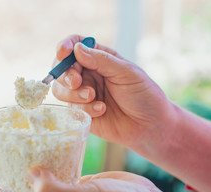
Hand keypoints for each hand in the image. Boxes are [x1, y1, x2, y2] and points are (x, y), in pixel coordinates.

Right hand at [52, 35, 174, 149]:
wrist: (150, 125)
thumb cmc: (143, 95)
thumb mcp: (126, 72)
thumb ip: (101, 60)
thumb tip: (76, 49)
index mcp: (98, 59)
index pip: (75, 45)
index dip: (65, 46)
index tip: (63, 53)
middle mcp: (87, 75)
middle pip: (61, 69)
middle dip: (65, 75)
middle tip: (76, 82)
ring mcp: (82, 94)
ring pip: (60, 90)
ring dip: (72, 93)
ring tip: (92, 97)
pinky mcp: (82, 113)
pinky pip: (71, 108)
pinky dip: (84, 109)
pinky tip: (102, 110)